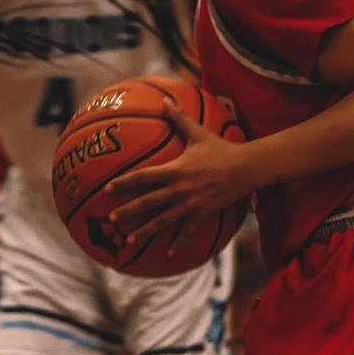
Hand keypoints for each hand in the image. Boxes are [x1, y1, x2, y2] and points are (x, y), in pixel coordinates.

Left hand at [107, 99, 256, 250]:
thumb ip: (179, 118)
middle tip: (110, 219)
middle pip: (148, 202)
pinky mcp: (202, 214)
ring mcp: (190, 204)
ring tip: (128, 240)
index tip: (108, 189)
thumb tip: (164, 100)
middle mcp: (179, 189)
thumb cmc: (220, 149)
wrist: (245, 168)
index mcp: (175, 170)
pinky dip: (178, 243)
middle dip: (128, 211)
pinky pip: (187, 231)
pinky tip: (167, 254)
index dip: (125, 183)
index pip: (143, 177)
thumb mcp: (198, 133)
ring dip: (145, 231)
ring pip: (163, 221)